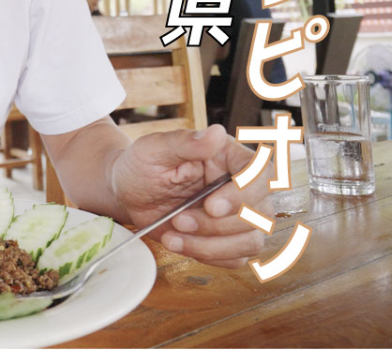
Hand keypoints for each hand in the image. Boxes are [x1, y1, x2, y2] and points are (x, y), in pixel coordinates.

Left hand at [111, 124, 272, 268]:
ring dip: (211, 245)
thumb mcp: (154, 149)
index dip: (244, 194)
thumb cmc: (142, 165)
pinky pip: (235, 258)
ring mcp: (237, 215)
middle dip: (216, 225)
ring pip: (250, 241)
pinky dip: (207, 256)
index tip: (212, 205)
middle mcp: (240, 186)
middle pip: (260, 213)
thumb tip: (214, 133)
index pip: (262, 173)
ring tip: (174, 235)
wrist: (129, 193)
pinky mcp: (226, 239)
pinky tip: (180, 243)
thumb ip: (185, 142)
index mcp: (228, 156)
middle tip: (178, 220)